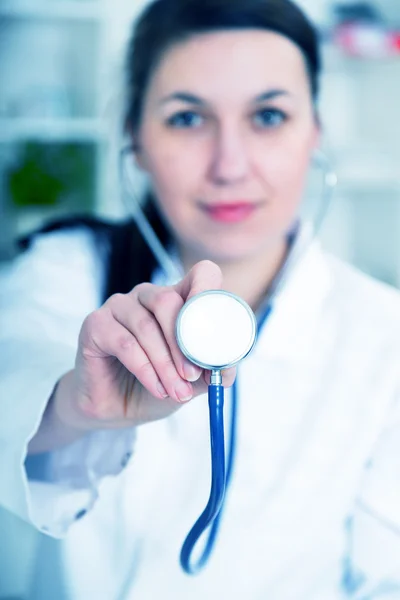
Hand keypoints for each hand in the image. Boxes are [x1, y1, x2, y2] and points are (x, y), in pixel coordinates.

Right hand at [54, 260, 235, 432]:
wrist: (116, 408)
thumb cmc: (158, 385)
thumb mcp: (193, 381)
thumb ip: (213, 369)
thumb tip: (230, 365)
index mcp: (177, 300)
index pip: (200, 274)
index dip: (208, 288)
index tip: (215, 321)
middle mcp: (148, 296)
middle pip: (168, 302)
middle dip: (184, 344)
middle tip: (193, 376)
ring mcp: (119, 306)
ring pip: (146, 326)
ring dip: (165, 364)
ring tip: (176, 391)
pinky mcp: (95, 324)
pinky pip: (124, 343)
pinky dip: (144, 369)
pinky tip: (156, 387)